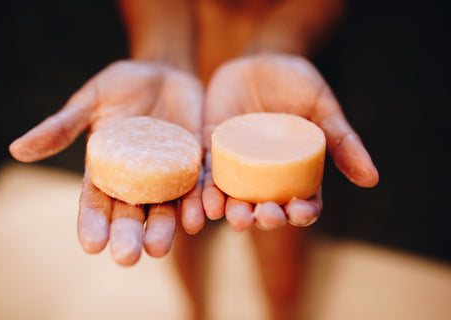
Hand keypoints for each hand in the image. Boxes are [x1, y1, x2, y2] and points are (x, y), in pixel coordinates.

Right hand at [9, 60, 204, 265]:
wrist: (163, 72)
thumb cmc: (121, 86)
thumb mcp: (90, 102)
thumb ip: (62, 127)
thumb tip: (17, 150)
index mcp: (108, 170)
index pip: (97, 203)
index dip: (93, 223)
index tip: (91, 244)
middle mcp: (138, 179)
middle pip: (131, 213)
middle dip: (129, 236)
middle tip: (127, 258)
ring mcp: (168, 173)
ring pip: (166, 207)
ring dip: (164, 229)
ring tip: (159, 249)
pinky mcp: (195, 162)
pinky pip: (197, 185)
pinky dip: (197, 202)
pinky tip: (197, 219)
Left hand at [202, 53, 378, 230]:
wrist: (257, 60)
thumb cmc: (295, 83)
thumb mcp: (321, 107)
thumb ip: (342, 140)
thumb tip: (372, 179)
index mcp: (296, 172)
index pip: (302, 202)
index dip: (303, 213)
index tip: (300, 212)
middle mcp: (266, 176)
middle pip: (267, 207)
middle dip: (266, 218)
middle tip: (264, 216)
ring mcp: (238, 167)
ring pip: (236, 199)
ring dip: (235, 214)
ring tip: (235, 219)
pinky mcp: (212, 154)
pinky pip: (208, 177)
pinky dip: (207, 193)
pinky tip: (208, 204)